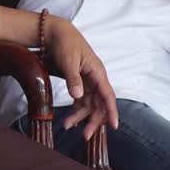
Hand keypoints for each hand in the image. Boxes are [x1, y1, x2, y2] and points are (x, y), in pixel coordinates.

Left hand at [45, 17, 118, 139]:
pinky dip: (76, 111)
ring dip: (81, 117)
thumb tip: (78, 96)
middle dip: (94, 121)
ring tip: (67, 126)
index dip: (112, 112)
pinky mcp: (78, 83)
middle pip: (99, 104)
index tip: (114, 126)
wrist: (55, 33)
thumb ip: (73, 78)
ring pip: (89, 105)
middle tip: (86, 136)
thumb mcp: (68, 60)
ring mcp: (87, 82)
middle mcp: (95, 79)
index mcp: (97, 73)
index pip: (108, 96)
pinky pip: (81, 101)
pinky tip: (70, 120)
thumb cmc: (65, 43)